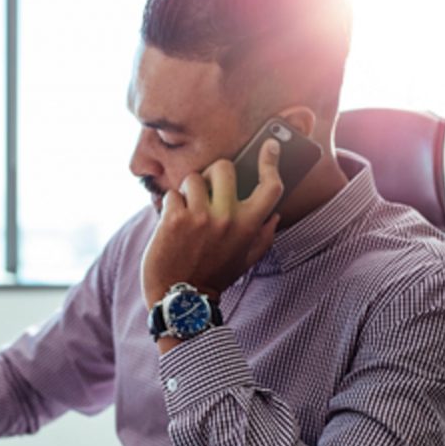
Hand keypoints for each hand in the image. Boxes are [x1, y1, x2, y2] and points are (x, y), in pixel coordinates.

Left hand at [142, 138, 282, 309]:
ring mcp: (200, 217)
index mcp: (249, 226)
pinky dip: (170, 206)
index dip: (271, 162)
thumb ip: (262, 237)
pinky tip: (171, 224)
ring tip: (186, 212)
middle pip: (225, 167)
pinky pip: (172, 194)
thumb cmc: (213, 278)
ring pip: (194, 178)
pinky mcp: (174, 219)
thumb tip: (275, 215)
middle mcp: (227, 218)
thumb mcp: (245, 260)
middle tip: (207, 188)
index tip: (270, 145)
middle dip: (214, 173)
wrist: (181, 299)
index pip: (270, 187)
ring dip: (188, 191)